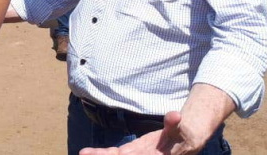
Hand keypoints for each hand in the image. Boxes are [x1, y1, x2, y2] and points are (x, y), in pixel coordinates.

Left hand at [79, 111, 204, 154]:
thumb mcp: (178, 128)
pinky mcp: (129, 151)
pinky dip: (101, 152)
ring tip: (83, 153)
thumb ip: (173, 122)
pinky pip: (113, 152)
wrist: (183, 143)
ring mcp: (134, 154)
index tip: (118, 153)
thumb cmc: (179, 135)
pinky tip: (86, 152)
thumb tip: (176, 114)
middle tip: (85, 154)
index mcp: (151, 153)